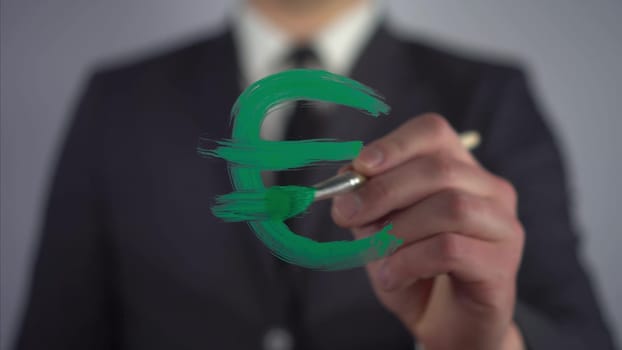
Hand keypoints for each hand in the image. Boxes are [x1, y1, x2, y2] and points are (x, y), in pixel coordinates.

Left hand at [331, 114, 524, 349]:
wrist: (446, 325)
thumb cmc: (415, 270)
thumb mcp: (380, 230)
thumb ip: (368, 201)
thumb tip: (346, 176)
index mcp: (460, 170)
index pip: (433, 133)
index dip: (394, 144)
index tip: (359, 167)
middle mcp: (489, 190)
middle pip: (438, 169)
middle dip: (382, 190)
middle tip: (345, 214)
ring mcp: (502, 225)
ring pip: (449, 206)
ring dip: (398, 230)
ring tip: (374, 255)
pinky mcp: (502, 264)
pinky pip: (450, 249)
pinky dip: (410, 261)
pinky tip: (394, 277)